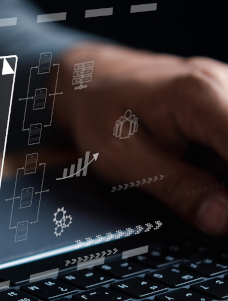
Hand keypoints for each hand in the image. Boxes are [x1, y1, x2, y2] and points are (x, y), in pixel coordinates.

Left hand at [58, 42, 227, 235]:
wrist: (86, 79)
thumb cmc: (96, 112)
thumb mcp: (122, 158)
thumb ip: (176, 188)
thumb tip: (222, 221)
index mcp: (199, 95)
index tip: (224, 216)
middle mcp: (225, 83)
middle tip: (211, 210)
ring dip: (224, 177)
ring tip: (192, 185)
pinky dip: (224, 164)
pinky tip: (206, 179)